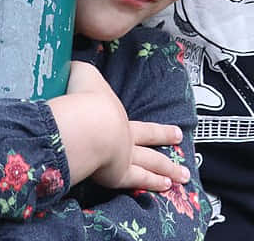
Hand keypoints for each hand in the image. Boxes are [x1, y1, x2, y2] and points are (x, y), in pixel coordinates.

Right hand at [61, 62, 189, 191]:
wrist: (86, 123)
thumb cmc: (82, 98)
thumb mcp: (80, 76)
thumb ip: (76, 74)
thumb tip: (69, 66)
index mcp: (119, 118)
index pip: (141, 124)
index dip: (157, 128)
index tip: (176, 130)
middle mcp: (127, 138)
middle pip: (151, 139)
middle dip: (167, 139)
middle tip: (181, 140)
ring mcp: (126, 157)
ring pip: (152, 164)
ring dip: (169, 169)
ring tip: (183, 176)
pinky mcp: (119, 175)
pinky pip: (139, 181)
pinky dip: (153, 183)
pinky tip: (166, 187)